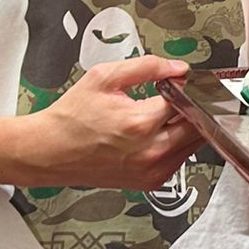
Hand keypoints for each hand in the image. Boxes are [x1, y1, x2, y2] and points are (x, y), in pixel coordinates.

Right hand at [25, 56, 199, 189]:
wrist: (50, 151)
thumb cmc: (71, 118)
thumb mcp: (104, 77)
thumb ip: (146, 67)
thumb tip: (178, 68)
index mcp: (140, 122)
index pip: (187, 100)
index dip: (187, 87)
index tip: (182, 81)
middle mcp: (151, 151)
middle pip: (199, 125)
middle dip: (194, 107)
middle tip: (180, 96)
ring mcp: (153, 170)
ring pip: (194, 144)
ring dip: (188, 126)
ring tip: (166, 113)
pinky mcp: (152, 181)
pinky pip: (181, 159)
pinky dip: (178, 144)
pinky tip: (159, 132)